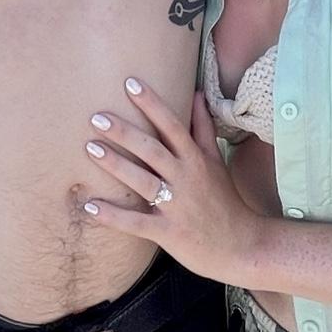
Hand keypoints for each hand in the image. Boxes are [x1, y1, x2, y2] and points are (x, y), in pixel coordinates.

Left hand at [81, 79, 266, 286]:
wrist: (242, 246)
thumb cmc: (225, 200)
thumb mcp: (216, 161)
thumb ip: (203, 128)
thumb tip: (197, 93)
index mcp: (195, 160)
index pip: (172, 125)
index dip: (152, 104)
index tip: (130, 84)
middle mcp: (185, 179)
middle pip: (152, 150)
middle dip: (124, 132)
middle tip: (97, 116)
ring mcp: (176, 207)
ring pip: (141, 182)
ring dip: (115, 165)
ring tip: (90, 148)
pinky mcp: (168, 233)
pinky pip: (136, 223)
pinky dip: (112, 216)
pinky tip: (89, 207)